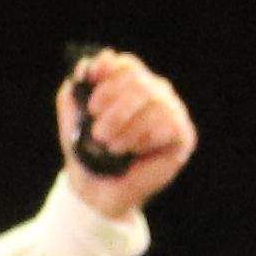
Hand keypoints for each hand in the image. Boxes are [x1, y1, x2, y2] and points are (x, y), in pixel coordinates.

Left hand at [58, 46, 197, 218]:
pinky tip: (133, 151)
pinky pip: (166, 125)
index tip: (91, 102)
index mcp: (131, 83)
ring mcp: (172, 111)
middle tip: (98, 133)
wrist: (97, 189)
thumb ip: (75, 89)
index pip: (126, 65)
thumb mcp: (72, 117)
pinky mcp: (183, 134)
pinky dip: (143, 139)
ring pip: (153, 103)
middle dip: (114, 109)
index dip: (107, 78)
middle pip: (139, 82)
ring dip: (126, 128)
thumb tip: (86, 66)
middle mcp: (155, 92)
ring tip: (111, 147)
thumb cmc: (87, 151)